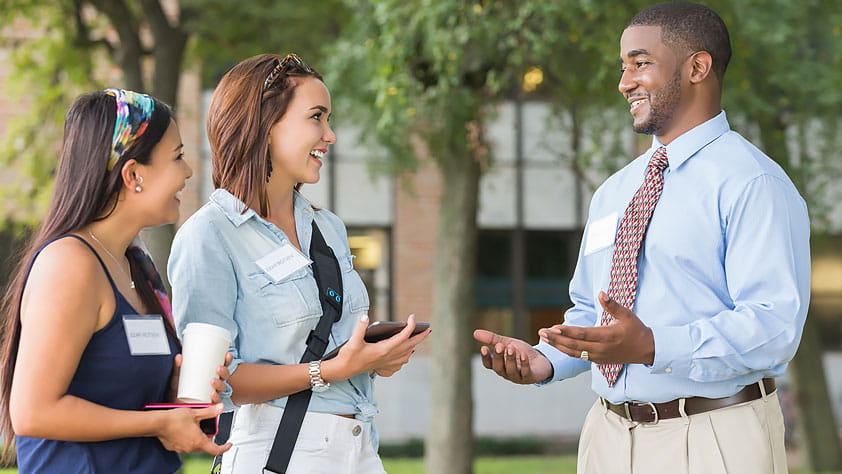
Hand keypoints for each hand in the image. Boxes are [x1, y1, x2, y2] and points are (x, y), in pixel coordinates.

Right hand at [155, 403, 230, 455]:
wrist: (157, 423)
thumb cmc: (175, 419)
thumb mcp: (195, 413)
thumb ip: (210, 412)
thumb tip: (220, 408)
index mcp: (199, 441)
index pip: (216, 450)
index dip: (224, 448)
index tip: (228, 444)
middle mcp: (190, 447)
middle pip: (205, 447)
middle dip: (209, 439)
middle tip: (208, 428)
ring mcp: (182, 448)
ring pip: (195, 446)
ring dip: (198, 438)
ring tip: (195, 426)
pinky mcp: (174, 447)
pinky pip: (185, 444)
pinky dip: (187, 438)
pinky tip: (184, 429)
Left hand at [170, 353, 232, 403]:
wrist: (173, 404)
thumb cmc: (179, 388)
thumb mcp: (179, 376)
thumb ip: (178, 367)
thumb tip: (178, 357)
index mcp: (212, 374)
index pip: (223, 366)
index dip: (228, 361)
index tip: (227, 355)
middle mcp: (215, 384)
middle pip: (225, 377)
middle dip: (225, 372)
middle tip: (218, 368)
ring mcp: (213, 393)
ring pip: (222, 388)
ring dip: (220, 384)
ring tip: (212, 381)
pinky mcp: (208, 403)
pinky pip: (216, 401)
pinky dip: (215, 398)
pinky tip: (212, 394)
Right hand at [324, 314, 430, 379]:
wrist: (343, 370)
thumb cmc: (348, 355)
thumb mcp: (353, 341)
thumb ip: (360, 328)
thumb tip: (366, 316)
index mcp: (383, 349)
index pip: (402, 337)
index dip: (409, 326)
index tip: (412, 317)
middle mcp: (388, 357)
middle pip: (409, 346)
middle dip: (420, 337)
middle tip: (428, 329)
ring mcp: (387, 363)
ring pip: (406, 355)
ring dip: (413, 347)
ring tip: (418, 339)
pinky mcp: (384, 367)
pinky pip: (400, 363)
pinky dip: (406, 357)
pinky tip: (406, 354)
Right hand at [473, 329, 551, 384]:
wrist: (540, 360)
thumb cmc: (520, 352)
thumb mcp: (507, 342)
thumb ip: (492, 339)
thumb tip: (475, 333)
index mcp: (499, 365)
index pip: (488, 364)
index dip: (485, 358)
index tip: (484, 348)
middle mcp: (506, 372)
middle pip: (498, 368)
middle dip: (499, 357)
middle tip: (500, 346)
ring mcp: (517, 376)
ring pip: (511, 370)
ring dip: (510, 359)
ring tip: (511, 348)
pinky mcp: (529, 377)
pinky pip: (525, 372)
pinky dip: (524, 364)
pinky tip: (523, 355)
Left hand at [538, 291, 654, 364]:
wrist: (647, 350)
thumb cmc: (636, 330)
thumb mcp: (627, 315)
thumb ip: (612, 305)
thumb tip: (601, 293)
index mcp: (608, 336)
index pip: (583, 334)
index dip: (568, 331)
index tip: (554, 327)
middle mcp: (601, 349)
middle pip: (574, 345)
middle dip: (556, 339)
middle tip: (542, 332)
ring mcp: (598, 357)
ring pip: (574, 353)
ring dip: (558, 346)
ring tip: (544, 338)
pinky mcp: (597, 361)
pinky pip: (578, 356)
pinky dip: (565, 351)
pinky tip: (556, 345)